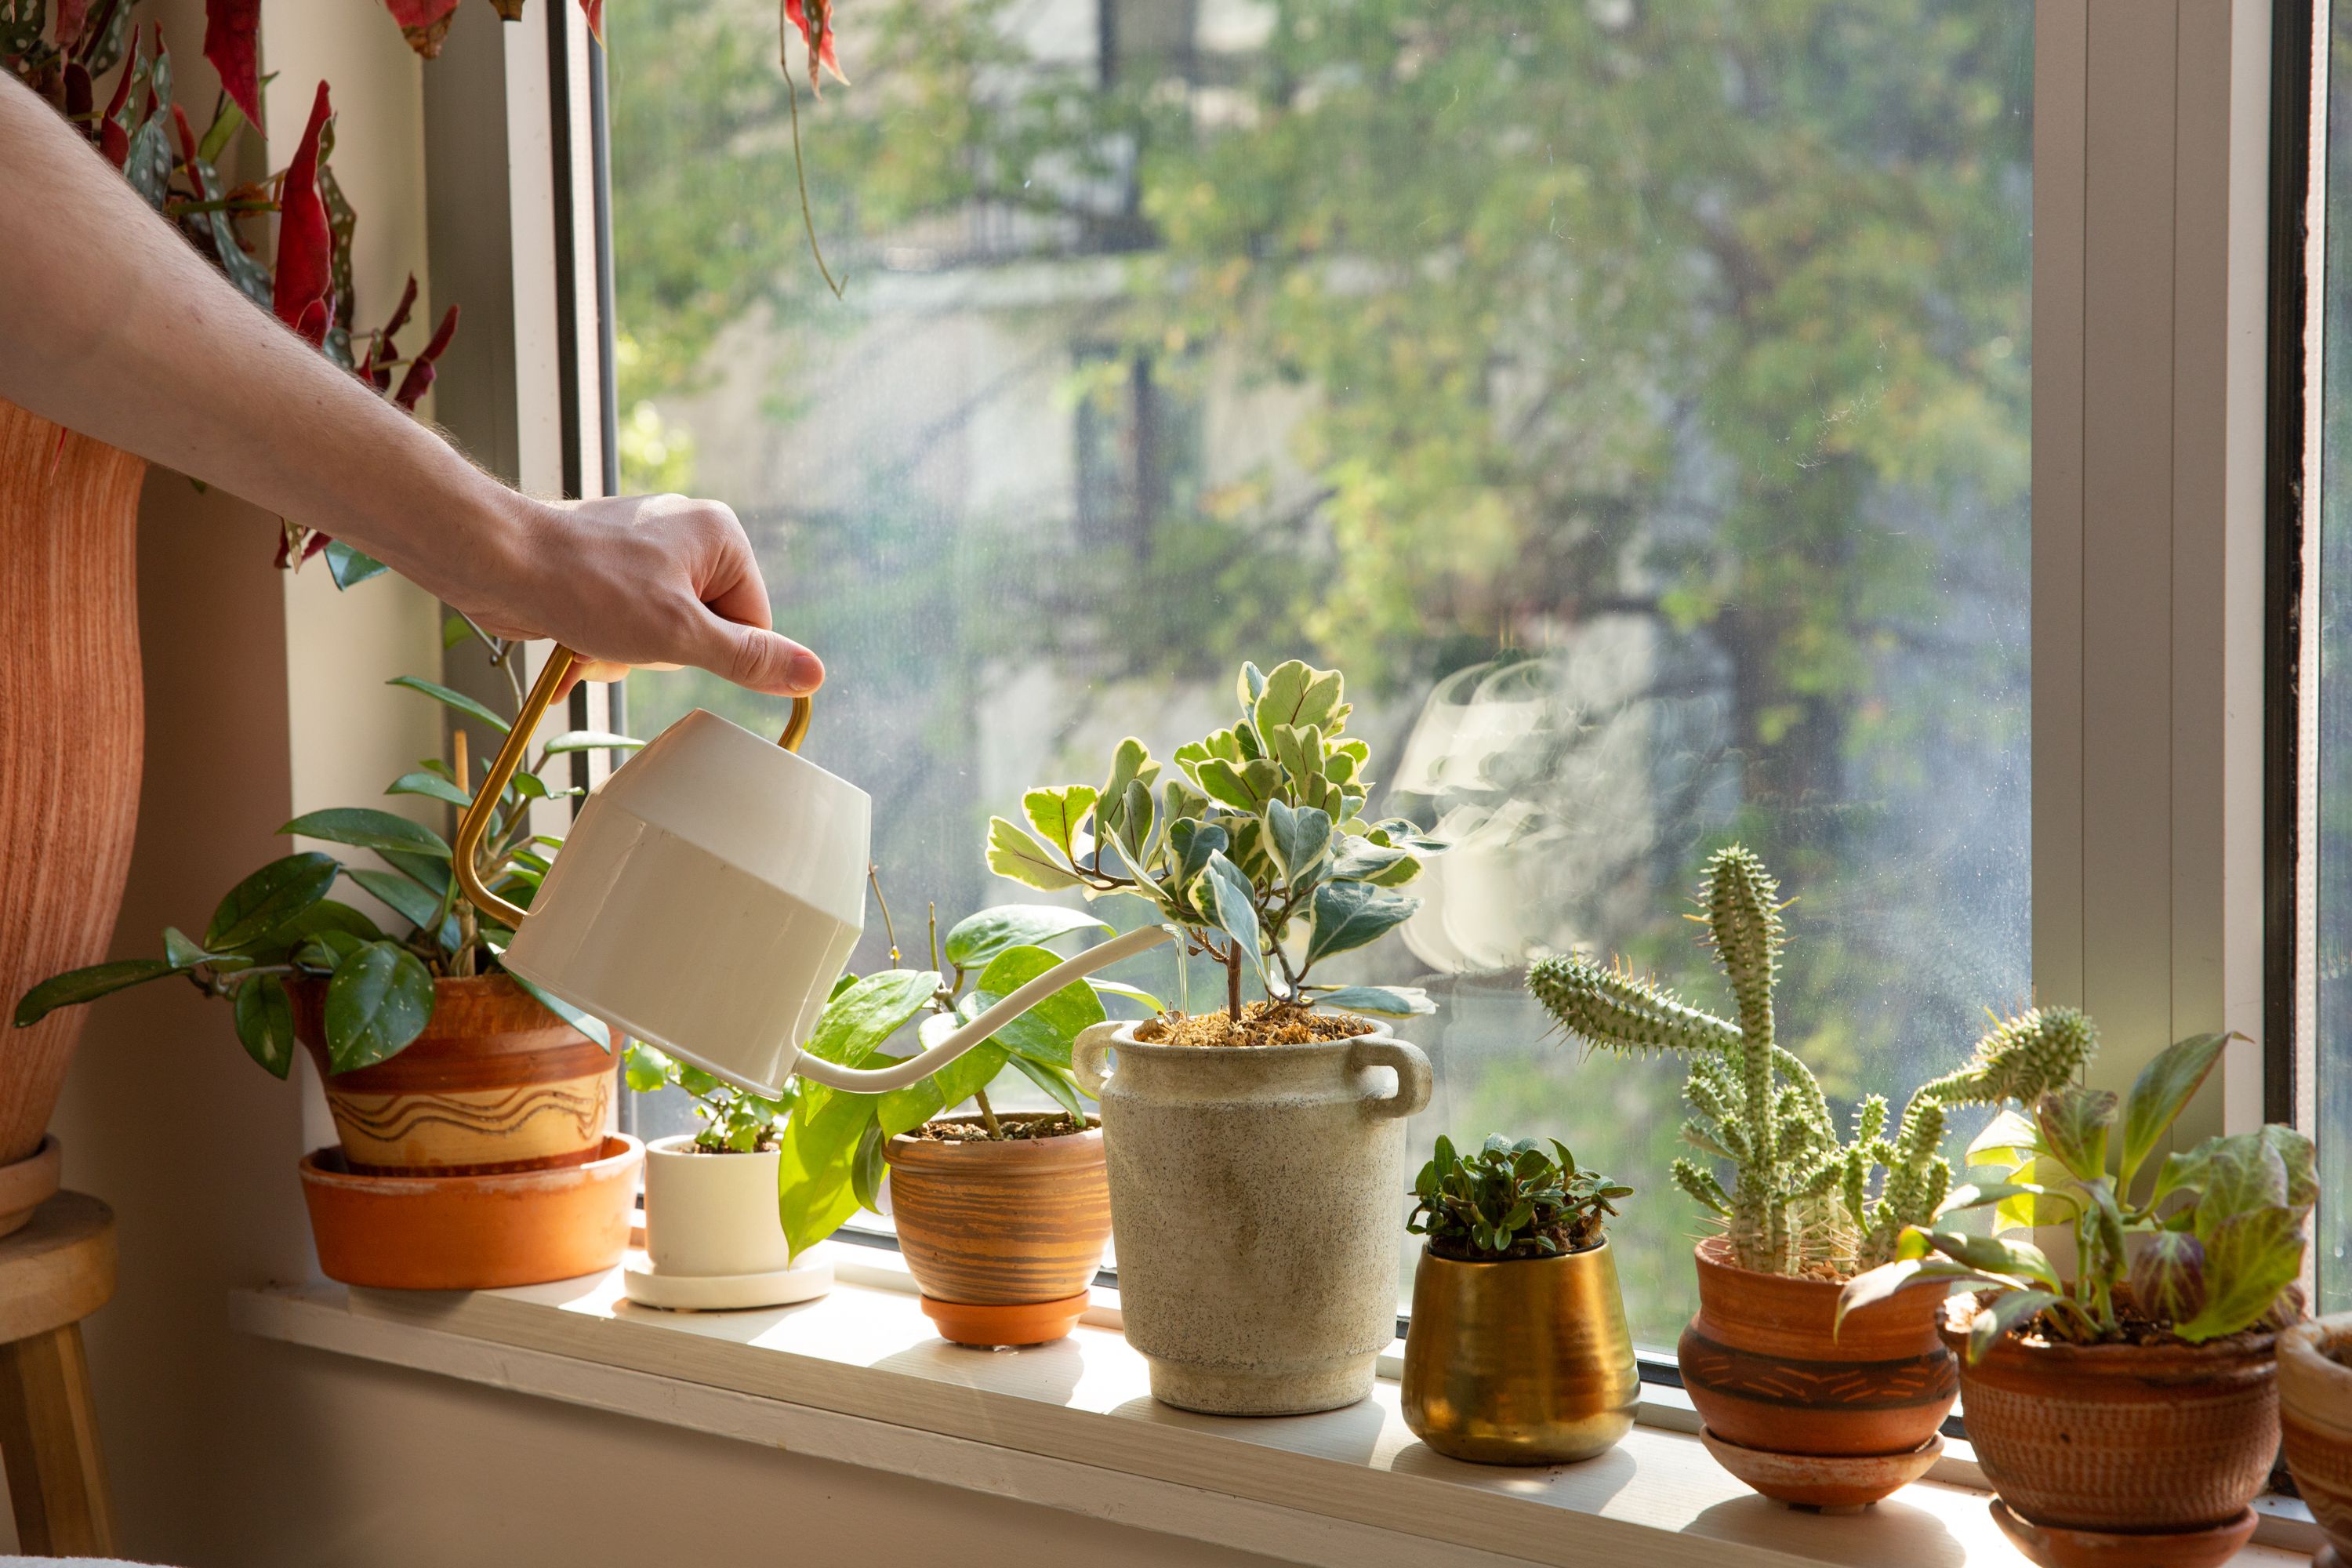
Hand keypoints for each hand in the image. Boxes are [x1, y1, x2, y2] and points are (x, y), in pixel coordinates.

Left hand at [451, 493, 823, 696]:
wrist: (495, 561)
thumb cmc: (587, 587)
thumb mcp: (681, 636)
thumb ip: (750, 659)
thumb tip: (814, 675)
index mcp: (721, 535)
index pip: (754, 621)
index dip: (715, 650)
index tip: (672, 644)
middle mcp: (687, 533)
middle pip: (708, 627)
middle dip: (663, 652)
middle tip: (627, 636)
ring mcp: (645, 548)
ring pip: (664, 631)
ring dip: (628, 652)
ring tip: (592, 636)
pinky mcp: (607, 566)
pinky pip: (628, 622)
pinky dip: (603, 641)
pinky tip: (573, 640)